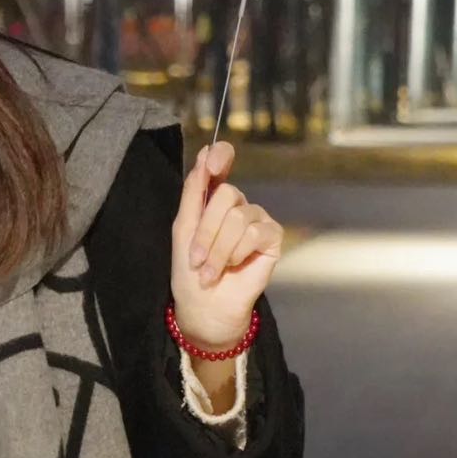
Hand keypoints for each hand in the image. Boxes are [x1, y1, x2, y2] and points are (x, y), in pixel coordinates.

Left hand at [170, 140, 283, 347]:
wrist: (205, 305)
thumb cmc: (190, 270)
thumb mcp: (184, 227)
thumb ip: (194, 191)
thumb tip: (205, 153)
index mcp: (213, 198)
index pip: (222, 161)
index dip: (220, 156)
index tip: (211, 163)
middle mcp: (238, 204)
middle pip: (226, 195)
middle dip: (206, 231)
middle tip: (196, 259)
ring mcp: (257, 219)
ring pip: (238, 217)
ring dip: (218, 249)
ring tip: (210, 271)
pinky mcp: (272, 237)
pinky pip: (255, 232)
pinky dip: (237, 253)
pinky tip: (233, 267)